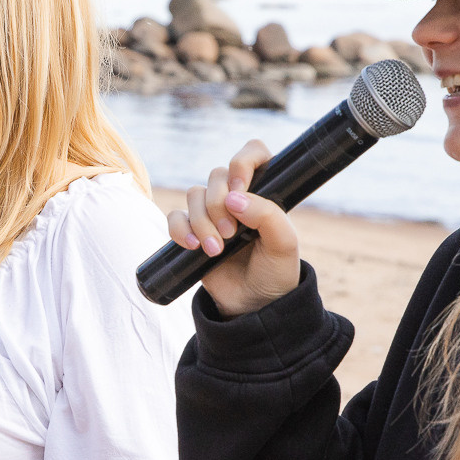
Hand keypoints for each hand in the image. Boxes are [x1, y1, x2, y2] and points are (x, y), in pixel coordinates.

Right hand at [165, 140, 300, 315]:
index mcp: (264, 191)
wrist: (253, 306)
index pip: (253, 153)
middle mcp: (237, 197)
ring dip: (202, 222)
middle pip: (216, 176)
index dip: (242, 162)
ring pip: (194, 194)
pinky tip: (194, 247)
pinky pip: (175, 217)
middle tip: (231, 234)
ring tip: (216, 250)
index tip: (240, 187)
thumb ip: (267, 215)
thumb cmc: (275, 272)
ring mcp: (212, 213)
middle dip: (218, 205)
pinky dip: (181, 230)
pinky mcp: (192, 231)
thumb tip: (234, 198)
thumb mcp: (284, 244)